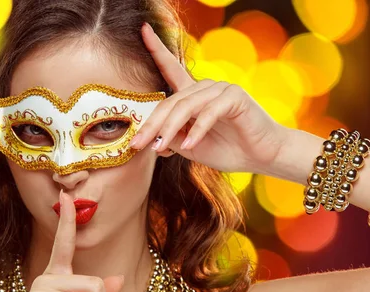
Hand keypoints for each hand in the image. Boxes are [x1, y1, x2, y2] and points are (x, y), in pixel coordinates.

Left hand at [130, 22, 287, 173]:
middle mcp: (204, 87)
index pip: (171, 70)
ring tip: (159, 148)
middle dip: (151, 125)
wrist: (259, 157)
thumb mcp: (188, 146)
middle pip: (170, 102)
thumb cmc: (226, 150)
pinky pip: (208, 113)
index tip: (143, 29)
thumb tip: (147, 139)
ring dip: (169, 129)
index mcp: (193, 95)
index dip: (157, 49)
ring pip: (185, 107)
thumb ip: (170, 138)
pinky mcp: (234, 97)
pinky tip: (189, 146)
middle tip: (136, 144)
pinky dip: (196, 131)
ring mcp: (220, 89)